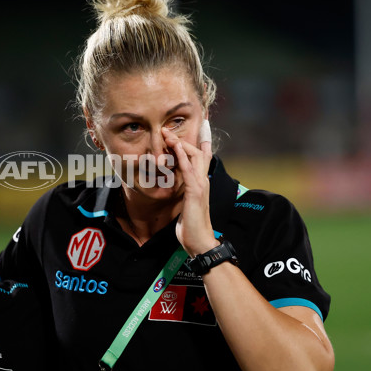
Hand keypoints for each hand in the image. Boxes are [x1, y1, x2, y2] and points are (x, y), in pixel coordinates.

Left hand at [162, 127, 216, 256]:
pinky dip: (181, 156)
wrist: (200, 242)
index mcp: (201, 183)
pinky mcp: (194, 191)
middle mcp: (203, 180)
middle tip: (168, 128)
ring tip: (166, 132)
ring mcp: (200, 185)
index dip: (199, 143)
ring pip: (192, 156)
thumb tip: (181, 189)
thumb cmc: (192, 226)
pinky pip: (187, 169)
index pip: (202, 158)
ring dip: (179, 143)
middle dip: (182, 139)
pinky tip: (175, 146)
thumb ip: (186, 194)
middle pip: (197, 152)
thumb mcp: (187, 205)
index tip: (195, 129)